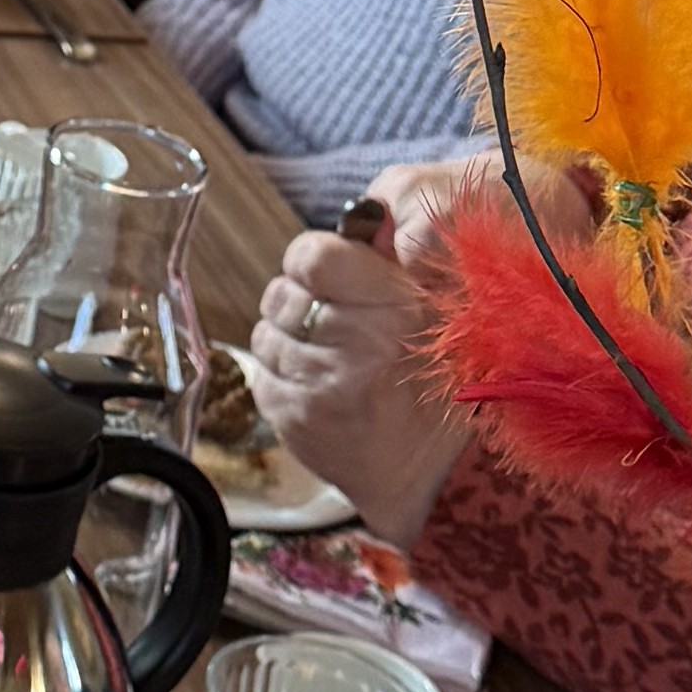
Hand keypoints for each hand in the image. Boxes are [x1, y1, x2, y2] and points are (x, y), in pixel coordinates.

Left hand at [244, 171, 476, 542]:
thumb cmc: (428, 376)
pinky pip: (261, 375)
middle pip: (281, 294)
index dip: (313, 262)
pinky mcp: (296, 419)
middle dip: (300, 303)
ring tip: (330, 360)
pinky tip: (319, 389)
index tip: (328, 276)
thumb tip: (360, 220)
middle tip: (332, 323)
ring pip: (265, 335)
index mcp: (396, 305)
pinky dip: (282, 378)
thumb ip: (388, 252)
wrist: (430, 472)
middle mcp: (359, 344)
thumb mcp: (427, 303)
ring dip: (289, 342)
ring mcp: (323, 385)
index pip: (311, 255)